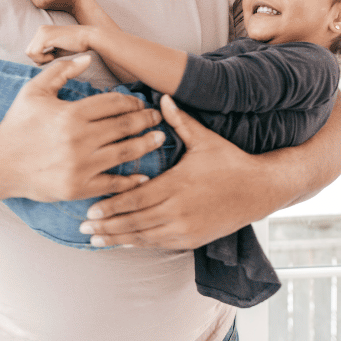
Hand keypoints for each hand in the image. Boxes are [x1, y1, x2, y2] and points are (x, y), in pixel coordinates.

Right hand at [0, 54, 161, 202]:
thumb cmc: (18, 124)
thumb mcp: (34, 90)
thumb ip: (61, 70)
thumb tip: (88, 57)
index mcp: (71, 114)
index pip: (113, 104)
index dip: (131, 101)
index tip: (140, 102)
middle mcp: (79, 140)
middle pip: (124, 127)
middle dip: (146, 121)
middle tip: (158, 118)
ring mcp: (80, 166)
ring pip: (124, 153)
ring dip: (146, 145)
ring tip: (159, 139)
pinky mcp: (79, 188)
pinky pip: (112, 184)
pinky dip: (131, 180)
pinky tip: (144, 175)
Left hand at [25, 24, 93, 64]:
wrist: (89, 38)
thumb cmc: (77, 45)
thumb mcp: (58, 51)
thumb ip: (47, 54)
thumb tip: (36, 62)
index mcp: (43, 31)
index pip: (32, 49)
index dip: (40, 58)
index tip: (53, 57)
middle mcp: (41, 29)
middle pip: (28, 51)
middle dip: (39, 59)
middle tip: (53, 58)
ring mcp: (42, 32)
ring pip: (29, 53)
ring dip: (41, 59)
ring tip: (54, 56)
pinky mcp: (45, 37)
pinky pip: (35, 53)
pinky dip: (43, 59)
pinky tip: (54, 56)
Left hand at [79, 95, 274, 248]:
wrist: (258, 190)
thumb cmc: (229, 162)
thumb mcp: (205, 140)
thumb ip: (180, 121)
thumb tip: (163, 97)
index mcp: (177, 184)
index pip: (136, 198)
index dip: (112, 206)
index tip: (90, 208)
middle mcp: (178, 210)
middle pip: (135, 221)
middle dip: (107, 225)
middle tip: (83, 226)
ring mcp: (185, 228)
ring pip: (144, 236)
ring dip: (118, 238)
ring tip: (95, 239)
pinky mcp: (192, 239)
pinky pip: (159, 243)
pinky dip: (139, 243)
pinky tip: (123, 242)